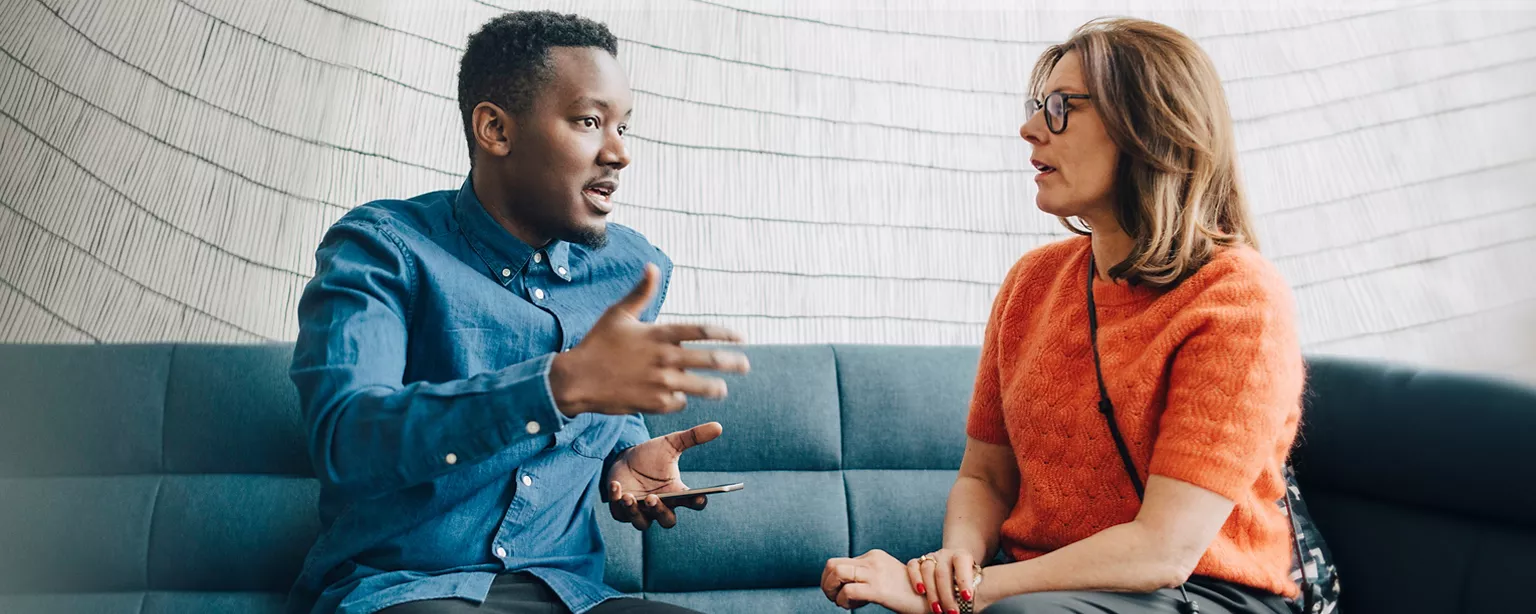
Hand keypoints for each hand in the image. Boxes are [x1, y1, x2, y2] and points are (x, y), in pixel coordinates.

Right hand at [549, 263, 749, 416]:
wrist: (577, 380)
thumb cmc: (598, 343)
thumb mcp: (618, 314)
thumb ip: (642, 292)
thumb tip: (652, 266)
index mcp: (660, 334)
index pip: (703, 331)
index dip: (725, 334)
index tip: (741, 337)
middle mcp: (665, 358)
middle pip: (711, 361)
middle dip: (732, 363)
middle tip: (744, 365)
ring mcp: (662, 383)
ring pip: (701, 387)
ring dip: (715, 388)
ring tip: (722, 389)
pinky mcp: (655, 403)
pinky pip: (679, 402)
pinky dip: (681, 399)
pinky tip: (680, 396)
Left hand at [606, 422, 719, 529]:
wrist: (624, 458)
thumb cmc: (651, 455)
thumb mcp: (671, 444)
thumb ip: (693, 437)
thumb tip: (718, 426)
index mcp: (677, 493)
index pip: (694, 503)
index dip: (697, 503)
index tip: (699, 497)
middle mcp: (661, 506)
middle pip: (667, 521)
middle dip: (660, 512)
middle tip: (653, 498)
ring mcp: (641, 510)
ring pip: (642, 523)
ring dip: (636, 512)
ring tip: (630, 497)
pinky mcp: (621, 510)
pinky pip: (620, 513)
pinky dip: (617, 501)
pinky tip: (616, 486)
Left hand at [822, 549, 928, 612]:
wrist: (932, 599)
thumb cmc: (909, 593)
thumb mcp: (885, 578)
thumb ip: (867, 576)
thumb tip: (845, 585)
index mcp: (873, 556)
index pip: (838, 562)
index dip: (831, 580)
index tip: (839, 593)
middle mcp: (872, 560)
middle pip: (832, 564)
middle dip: (826, 583)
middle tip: (833, 598)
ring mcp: (875, 573)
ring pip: (836, 573)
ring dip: (831, 591)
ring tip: (841, 602)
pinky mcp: (878, 589)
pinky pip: (848, 591)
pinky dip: (843, 601)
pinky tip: (852, 606)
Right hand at [908, 549, 980, 613]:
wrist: (954, 573)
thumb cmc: (966, 582)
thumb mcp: (974, 582)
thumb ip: (975, 588)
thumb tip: (976, 599)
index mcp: (962, 556)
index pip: (962, 562)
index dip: (964, 579)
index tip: (967, 598)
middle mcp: (945, 554)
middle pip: (942, 572)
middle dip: (947, 595)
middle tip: (952, 612)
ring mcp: (930, 557)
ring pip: (927, 570)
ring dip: (932, 592)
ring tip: (937, 610)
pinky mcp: (917, 562)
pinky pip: (913, 566)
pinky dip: (915, 578)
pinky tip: (921, 591)